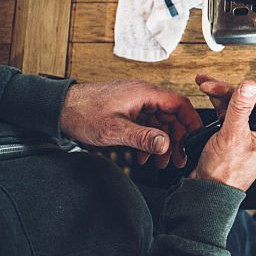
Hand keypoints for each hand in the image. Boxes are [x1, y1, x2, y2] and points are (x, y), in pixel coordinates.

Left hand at [60, 80, 201, 168]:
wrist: (60, 109)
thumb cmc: (83, 113)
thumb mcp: (115, 129)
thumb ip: (143, 137)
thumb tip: (166, 144)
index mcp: (145, 94)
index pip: (179, 104)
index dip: (191, 121)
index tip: (195, 138)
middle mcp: (143, 95)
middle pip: (171, 115)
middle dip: (176, 138)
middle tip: (177, 159)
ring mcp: (136, 102)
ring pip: (159, 122)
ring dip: (161, 142)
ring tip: (160, 162)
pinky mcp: (128, 110)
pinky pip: (146, 124)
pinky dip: (148, 140)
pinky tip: (143, 155)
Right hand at [189, 75, 255, 191]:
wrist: (206, 193)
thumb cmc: (224, 174)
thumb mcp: (233, 135)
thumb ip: (241, 108)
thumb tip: (250, 86)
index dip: (246, 92)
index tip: (232, 86)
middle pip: (246, 103)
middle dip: (227, 91)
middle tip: (209, 85)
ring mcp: (243, 137)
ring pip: (235, 109)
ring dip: (219, 96)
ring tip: (204, 85)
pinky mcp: (229, 140)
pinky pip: (226, 118)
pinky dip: (216, 108)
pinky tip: (207, 100)